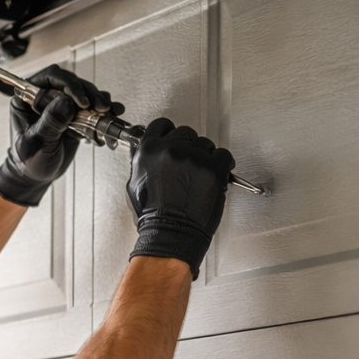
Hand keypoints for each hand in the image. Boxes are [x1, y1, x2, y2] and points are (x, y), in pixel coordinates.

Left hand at [0, 65, 123, 206]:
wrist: (36, 176)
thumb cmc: (28, 162)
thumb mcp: (37, 143)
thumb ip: (50, 122)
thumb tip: (66, 101)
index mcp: (26, 99)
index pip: (50, 78)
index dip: (69, 85)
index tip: (82, 101)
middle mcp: (44, 98)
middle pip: (71, 83)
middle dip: (89, 93)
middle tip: (101, 107)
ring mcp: (60, 106)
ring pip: (84, 93)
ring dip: (99, 101)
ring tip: (109, 113)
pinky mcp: (74, 116)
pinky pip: (91, 107)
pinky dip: (103, 112)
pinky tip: (112, 116)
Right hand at [127, 118, 234, 279]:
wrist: (170, 232)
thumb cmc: (153, 215)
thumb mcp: (135, 185)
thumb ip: (143, 163)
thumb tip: (149, 155)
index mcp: (148, 151)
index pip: (162, 125)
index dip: (170, 132)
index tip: (174, 138)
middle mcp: (170, 150)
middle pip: (186, 132)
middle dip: (188, 146)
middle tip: (188, 164)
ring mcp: (193, 157)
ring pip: (206, 144)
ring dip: (205, 157)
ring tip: (199, 175)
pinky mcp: (212, 167)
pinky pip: (224, 155)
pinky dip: (222, 164)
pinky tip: (214, 174)